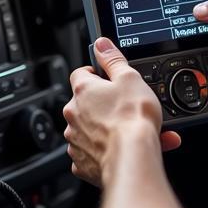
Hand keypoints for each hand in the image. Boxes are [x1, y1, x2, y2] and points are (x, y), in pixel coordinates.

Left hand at [64, 37, 181, 185]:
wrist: (133, 156)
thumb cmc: (132, 118)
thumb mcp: (130, 77)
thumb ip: (113, 60)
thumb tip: (102, 44)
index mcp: (83, 91)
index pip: (81, 74)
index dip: (96, 75)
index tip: (108, 79)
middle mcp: (74, 114)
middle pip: (87, 104)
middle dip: (107, 106)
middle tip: (128, 109)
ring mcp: (76, 139)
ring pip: (92, 130)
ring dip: (110, 130)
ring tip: (133, 133)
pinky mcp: (82, 163)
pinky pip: (92, 154)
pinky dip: (106, 152)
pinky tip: (124, 150)